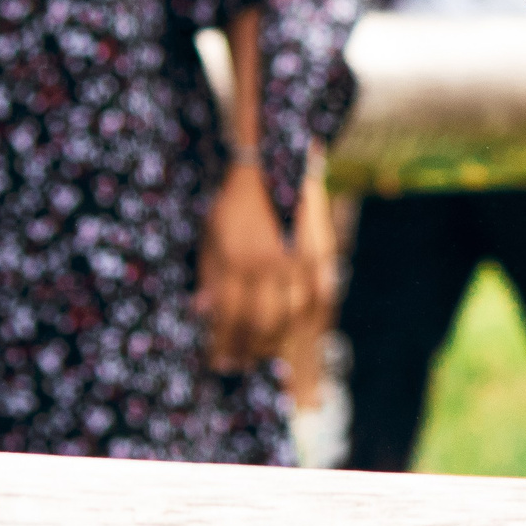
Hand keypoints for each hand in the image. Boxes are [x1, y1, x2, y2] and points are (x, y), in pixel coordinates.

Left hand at [195, 160, 335, 370]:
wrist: (273, 163)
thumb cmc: (234, 203)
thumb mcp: (210, 236)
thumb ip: (210, 276)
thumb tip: (204, 313)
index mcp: (238, 259)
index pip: (230, 316)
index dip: (223, 343)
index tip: (218, 360)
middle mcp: (270, 263)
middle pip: (263, 322)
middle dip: (250, 348)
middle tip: (240, 363)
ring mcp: (300, 260)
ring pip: (294, 315)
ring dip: (280, 339)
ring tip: (265, 351)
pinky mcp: (322, 254)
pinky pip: (321, 297)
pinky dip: (311, 318)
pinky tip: (298, 330)